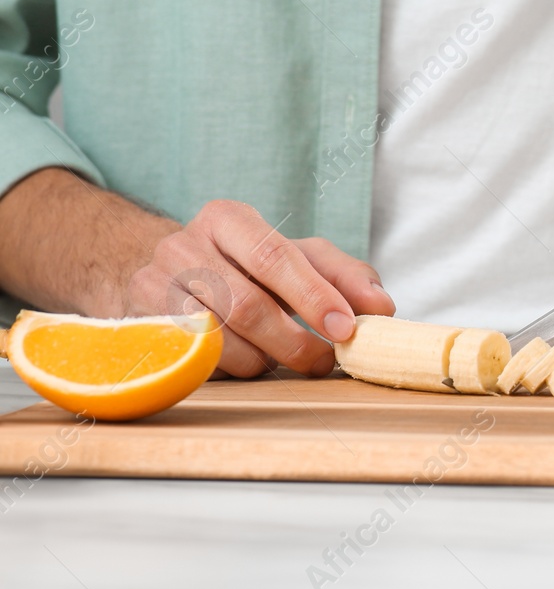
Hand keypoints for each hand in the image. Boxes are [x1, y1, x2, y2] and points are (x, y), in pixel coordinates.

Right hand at [0, 169, 392, 378]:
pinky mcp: (136, 326)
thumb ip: (344, 275)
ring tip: (281, 360)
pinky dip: (229, 369)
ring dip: (263, 360)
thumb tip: (381, 307)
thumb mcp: (296, 257)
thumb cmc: (242, 267)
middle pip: (248, 304)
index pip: (276, 256)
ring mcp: (152, 286)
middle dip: (295, 341)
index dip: (315, 296)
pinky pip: (193, 362)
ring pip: (220, 341)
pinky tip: (247, 363)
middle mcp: (183, 246)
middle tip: (325, 361)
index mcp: (228, 219)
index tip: (348, 328)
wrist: (150, 272)